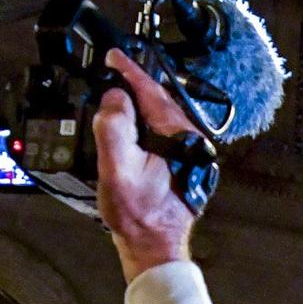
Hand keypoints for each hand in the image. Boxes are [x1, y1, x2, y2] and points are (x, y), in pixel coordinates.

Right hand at [91, 49, 200, 279]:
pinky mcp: (179, 164)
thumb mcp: (118, 170)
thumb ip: (115, 130)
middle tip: (113, 68)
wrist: (154, 247)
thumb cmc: (139, 216)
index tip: (114, 56)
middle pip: (159, 100)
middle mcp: (189, 141)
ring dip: (139, 101)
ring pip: (160, 115)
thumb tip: (114, 98)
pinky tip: (130, 122)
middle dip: (135, 83)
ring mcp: (186, 153)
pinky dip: (143, 120)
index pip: (152, 92)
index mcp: (179, 137)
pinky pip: (160, 130)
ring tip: (118, 90)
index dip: (130, 71)